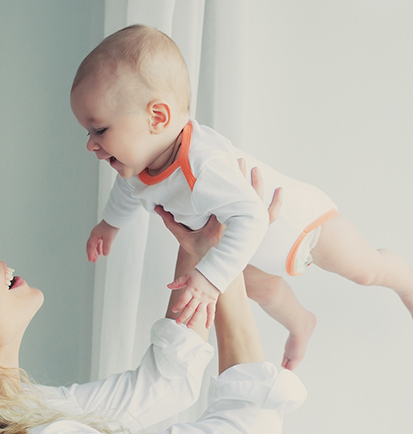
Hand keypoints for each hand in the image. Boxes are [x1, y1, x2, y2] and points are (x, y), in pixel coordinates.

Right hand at [86, 220, 118, 261]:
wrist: (115, 218)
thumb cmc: (111, 226)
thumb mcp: (109, 238)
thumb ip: (106, 247)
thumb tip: (105, 254)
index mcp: (94, 235)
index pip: (90, 246)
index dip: (90, 254)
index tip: (90, 260)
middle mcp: (94, 234)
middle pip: (90, 245)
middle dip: (91, 253)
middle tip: (92, 260)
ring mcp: (98, 233)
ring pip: (94, 244)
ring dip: (94, 251)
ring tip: (96, 257)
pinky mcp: (102, 233)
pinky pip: (98, 242)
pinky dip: (98, 247)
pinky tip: (100, 251)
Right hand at [156, 161, 283, 260]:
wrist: (218, 273)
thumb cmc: (201, 254)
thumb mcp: (184, 239)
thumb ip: (170, 223)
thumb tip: (155, 208)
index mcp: (219, 226)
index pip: (223, 200)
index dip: (225, 183)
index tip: (223, 166)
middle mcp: (235, 227)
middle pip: (241, 197)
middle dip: (241, 177)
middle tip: (239, 160)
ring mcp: (246, 228)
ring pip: (257, 204)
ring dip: (257, 185)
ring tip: (254, 168)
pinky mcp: (253, 230)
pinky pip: (269, 215)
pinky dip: (276, 203)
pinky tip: (279, 190)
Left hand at [167, 269, 219, 328]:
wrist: (214, 272)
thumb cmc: (200, 274)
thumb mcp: (187, 276)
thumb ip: (178, 282)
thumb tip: (168, 286)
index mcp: (191, 289)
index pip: (183, 300)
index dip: (178, 306)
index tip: (174, 310)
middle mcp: (198, 296)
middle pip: (190, 308)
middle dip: (183, 316)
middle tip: (178, 322)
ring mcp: (206, 300)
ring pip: (199, 312)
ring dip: (194, 320)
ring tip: (188, 326)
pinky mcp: (212, 301)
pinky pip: (211, 312)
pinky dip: (210, 320)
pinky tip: (207, 326)